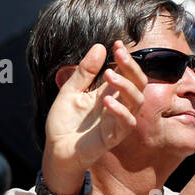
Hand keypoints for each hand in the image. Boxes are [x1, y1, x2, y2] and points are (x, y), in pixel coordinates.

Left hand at [41, 41, 146, 192]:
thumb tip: (100, 47)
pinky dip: (119, 111)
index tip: (116, 44)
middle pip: (138, 84)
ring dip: (126, 86)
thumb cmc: (64, 123)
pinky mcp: (113, 137)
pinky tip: (107, 101)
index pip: (126, 73)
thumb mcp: (70, 92)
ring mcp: (117, 121)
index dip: (124, 59)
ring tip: (109, 75)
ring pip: (137, 102)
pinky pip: (126, 124)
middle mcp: (117, 105)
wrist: (55, 150)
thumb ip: (84, 72)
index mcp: (108, 93)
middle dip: (131, 67)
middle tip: (119, 53)